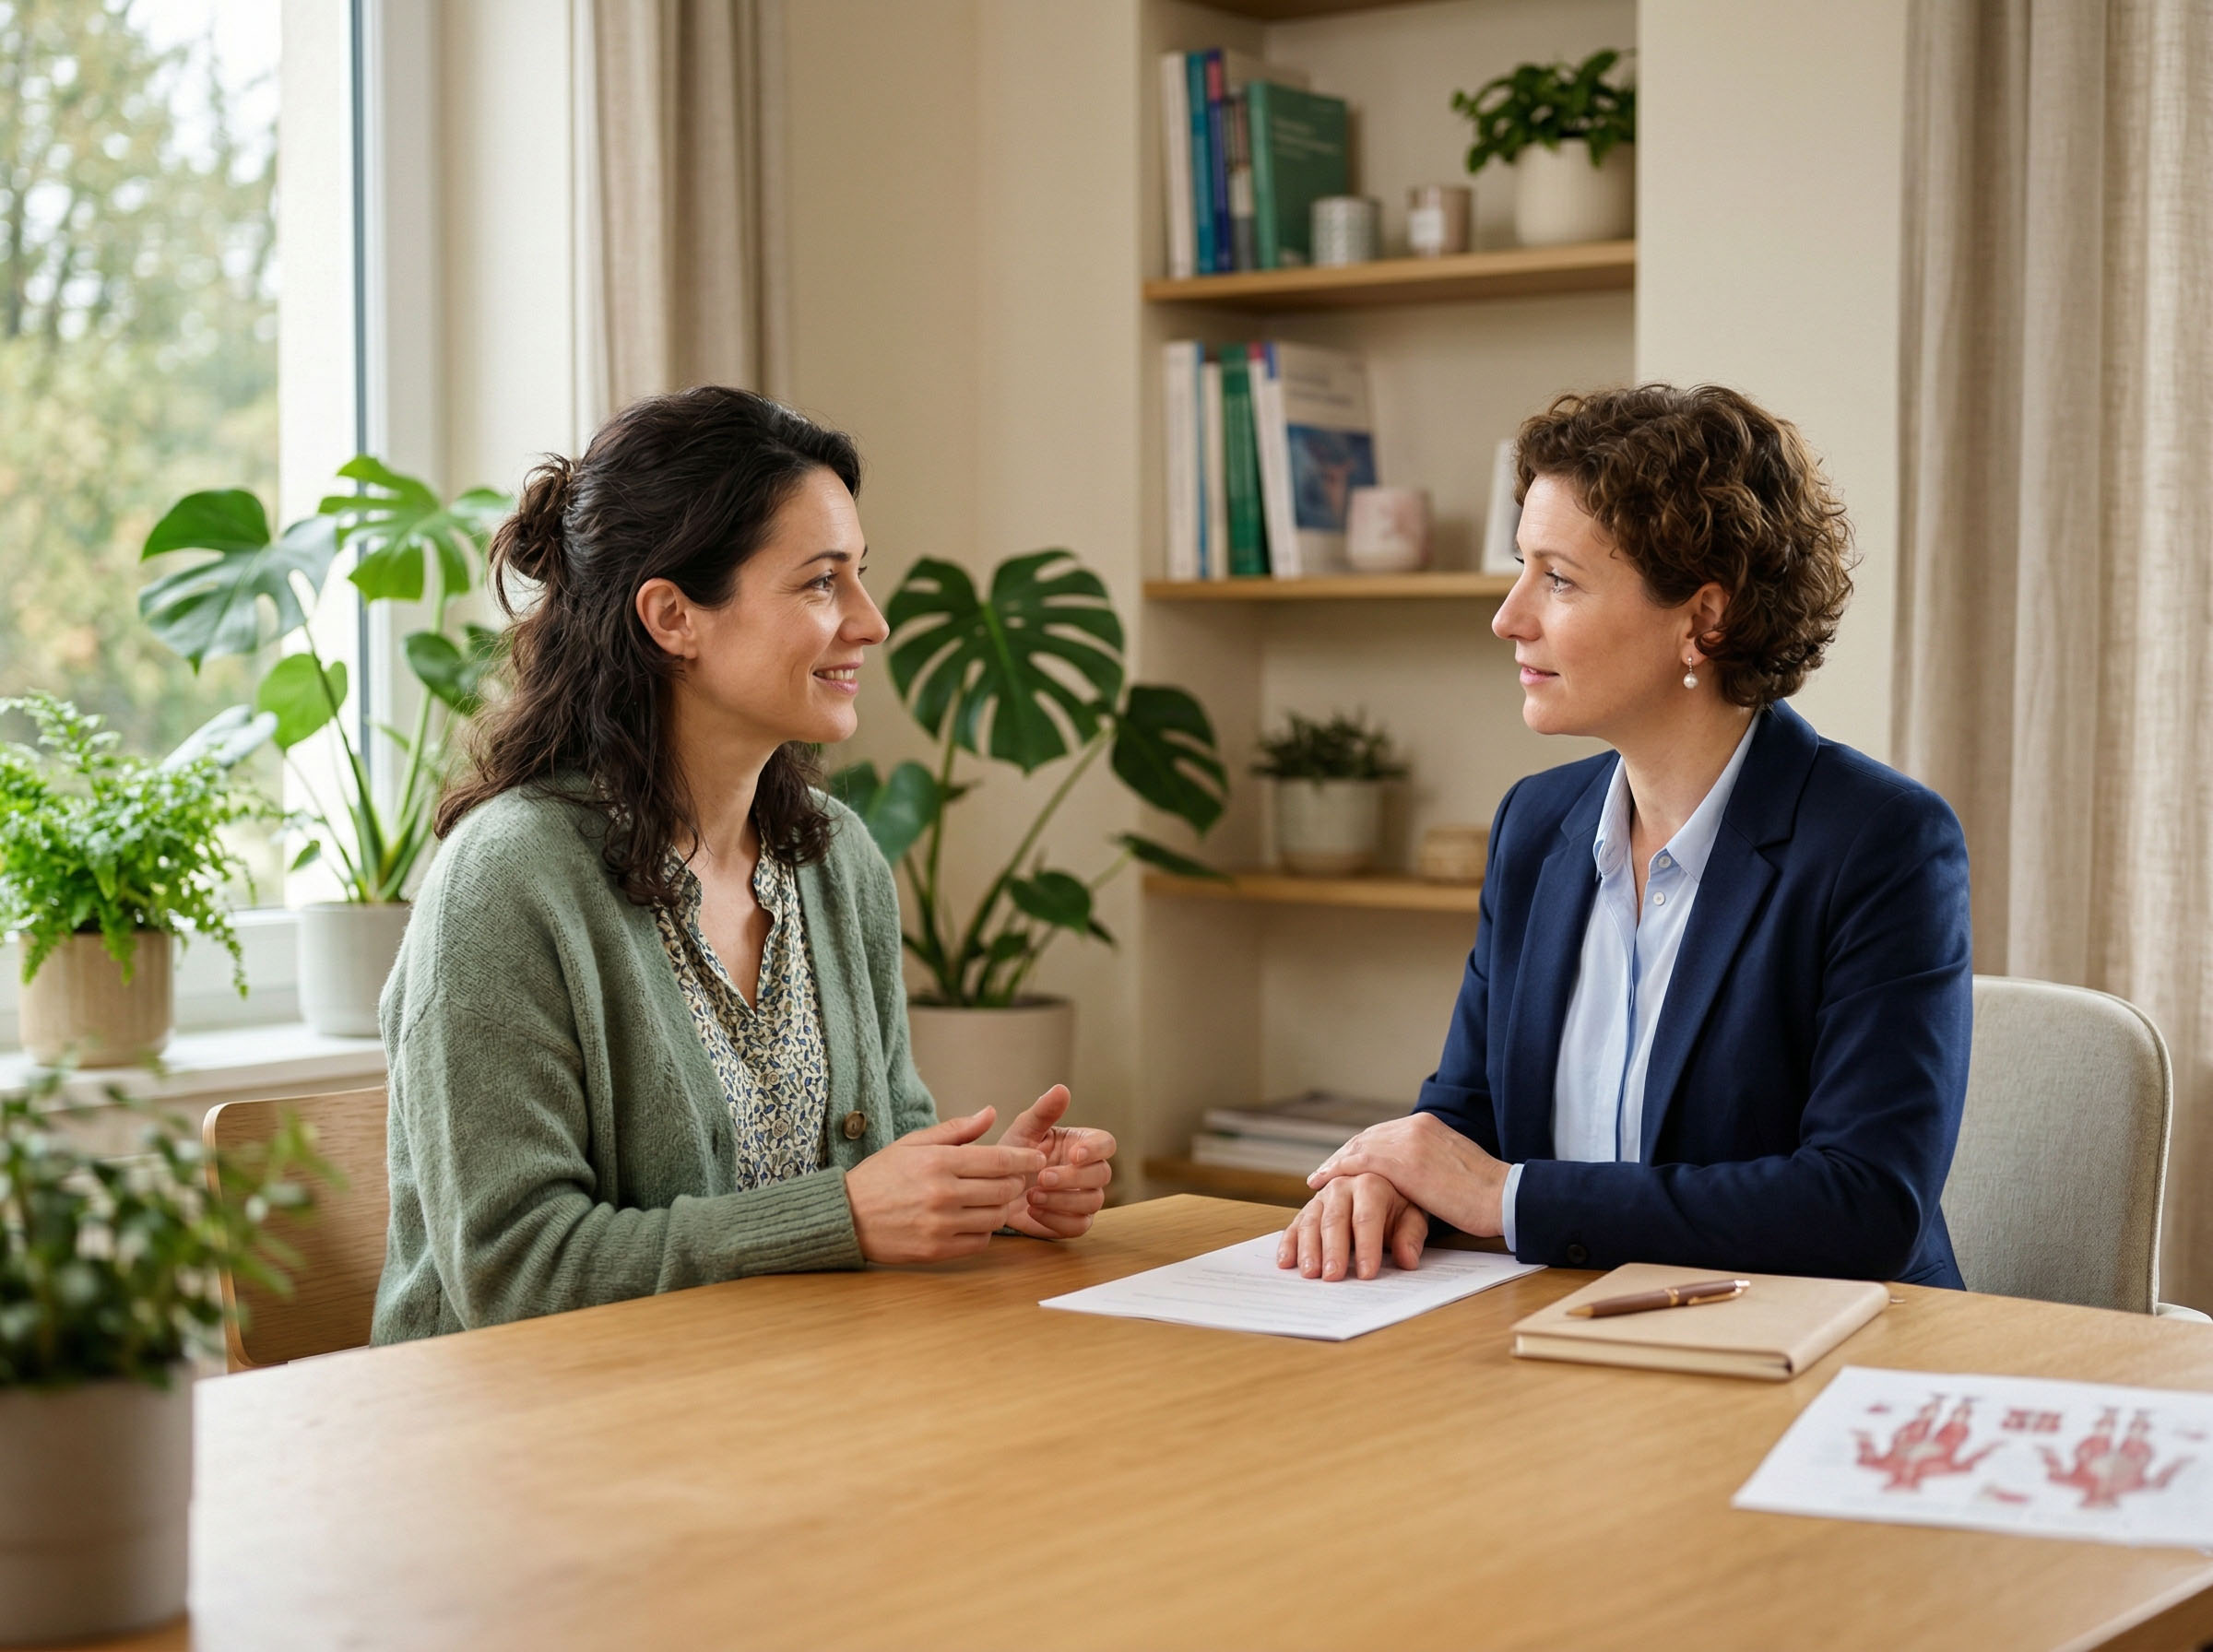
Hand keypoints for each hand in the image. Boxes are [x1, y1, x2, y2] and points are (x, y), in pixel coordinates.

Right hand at [845, 1107, 1045, 1263]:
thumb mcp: (913, 1143)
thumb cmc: (881, 1176)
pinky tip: (974, 1220)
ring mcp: (940, 1224)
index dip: (1025, 1158)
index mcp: (938, 1161)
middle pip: (1004, 1189)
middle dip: (1017, 1183)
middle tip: (1016, 1179)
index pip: (999, 1159)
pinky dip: (984, 1231)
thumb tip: (990, 1113)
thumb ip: (956, 1130)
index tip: (1037, 1158)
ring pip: (996, 1217)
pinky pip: (980, 1242)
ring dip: (1001, 1208)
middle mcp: (942, 1193)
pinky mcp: (936, 1250)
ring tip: (993, 1199)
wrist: (846, 1216)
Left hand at [997, 1084, 1115, 1240]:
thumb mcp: (1024, 1130)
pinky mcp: (1073, 1223)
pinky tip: (1033, 1211)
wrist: (992, 1189)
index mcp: (1082, 1144)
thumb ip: (1044, 1111)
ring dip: (1063, 1200)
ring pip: (1093, 1202)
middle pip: (1102, 1175)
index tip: (1074, 1154)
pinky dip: (1056, 1220)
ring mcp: (1084, 1199)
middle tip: (1042, 1178)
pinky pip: (1078, 1226)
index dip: (1096, 1150)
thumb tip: (1061, 1088)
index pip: (1107, 1144)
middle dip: (1073, 1178)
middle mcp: (1088, 1171)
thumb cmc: (1012, 1155)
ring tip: (1031, 1196)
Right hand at [1275, 1173, 1429, 1280]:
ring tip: (1309, 1273)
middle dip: (1333, 1250)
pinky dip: (1288, 1244)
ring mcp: (1321, 1197)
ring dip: (1308, 1249)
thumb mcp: (1411, 1217)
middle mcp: (1342, 1185)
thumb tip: (1407, 1260)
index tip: (1367, 1274)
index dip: (1367, 1247)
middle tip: (1333, 1276)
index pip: (1367, 1218)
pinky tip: (1285, 1262)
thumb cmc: (1397, 1205)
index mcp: (1370, 1184)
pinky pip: (1295, 1226)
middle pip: (1335, 1220)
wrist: (1381, 1185)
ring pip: (1311, 1222)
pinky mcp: (1308, 1209)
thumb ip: (1410, 1237)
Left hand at [1306, 1113, 1509, 1238]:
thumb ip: (1431, 1162)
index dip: (1360, 1148)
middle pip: (1366, 1137)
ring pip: (1359, 1147)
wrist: (1505, 1197)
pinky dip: (1338, 1170)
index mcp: (1429, 1124)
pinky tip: (1324, 1181)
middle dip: (1343, 1154)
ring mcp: (1408, 1140)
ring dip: (1336, 1163)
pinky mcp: (1403, 1162)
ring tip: (1318, 1178)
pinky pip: (1360, 1162)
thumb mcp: (1454, 1166)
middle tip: (1324, 1171)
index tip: (1345, 1161)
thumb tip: (1417, 1176)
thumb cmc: (1487, 1193)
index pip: (1383, 1133)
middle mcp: (1416, 1125)